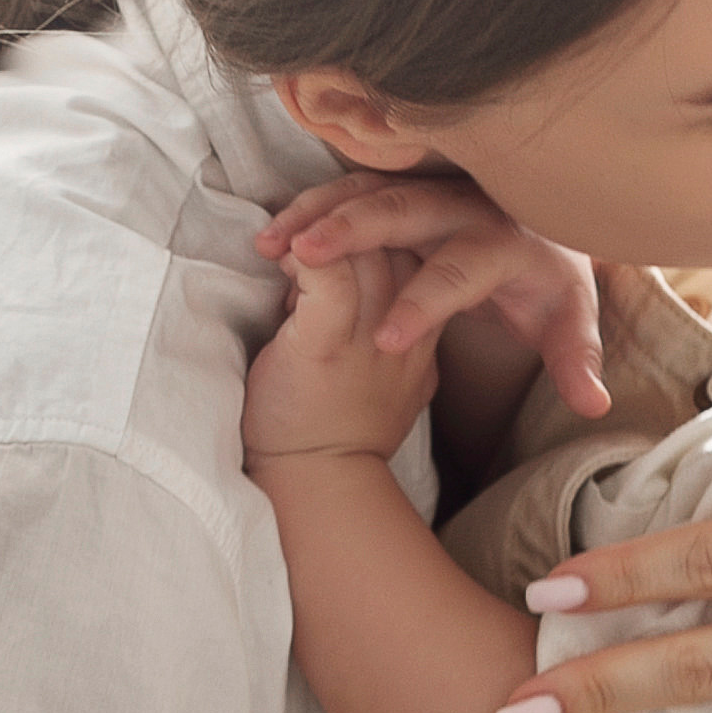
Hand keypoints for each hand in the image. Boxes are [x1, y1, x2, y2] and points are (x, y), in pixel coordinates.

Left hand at [243, 249, 441, 466]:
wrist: (317, 483)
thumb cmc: (340, 432)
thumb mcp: (398, 384)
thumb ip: (400, 340)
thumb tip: (369, 297)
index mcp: (423, 338)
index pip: (422, 258)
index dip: (382, 239)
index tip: (342, 253)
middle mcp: (405, 333)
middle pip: (399, 246)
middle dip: (350, 229)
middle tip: (307, 245)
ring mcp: (367, 339)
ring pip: (366, 253)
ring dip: (320, 238)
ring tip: (287, 258)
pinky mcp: (324, 344)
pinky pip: (329, 278)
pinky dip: (307, 254)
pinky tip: (287, 255)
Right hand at [259, 177, 606, 421]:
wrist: (544, 228)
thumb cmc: (549, 286)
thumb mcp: (568, 321)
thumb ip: (576, 361)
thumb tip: (594, 401)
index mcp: (504, 242)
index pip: (460, 272)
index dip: (423, 304)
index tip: (384, 340)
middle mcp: (465, 206)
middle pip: (403, 211)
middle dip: (352, 231)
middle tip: (302, 256)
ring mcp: (429, 190)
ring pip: (367, 190)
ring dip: (318, 212)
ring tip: (271, 244)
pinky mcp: (402, 186)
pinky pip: (351, 188)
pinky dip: (311, 207)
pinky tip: (274, 235)